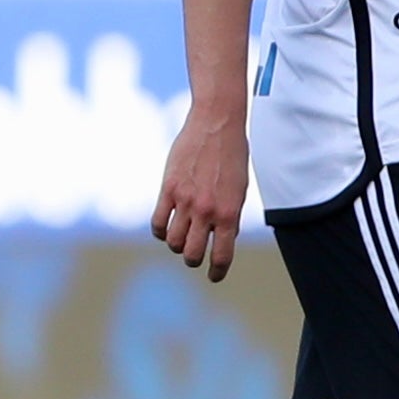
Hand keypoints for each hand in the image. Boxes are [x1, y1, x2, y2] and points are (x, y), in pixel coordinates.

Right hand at [151, 102, 252, 281]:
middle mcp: (207, 210)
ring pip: (172, 242)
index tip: (214, 275)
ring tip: (181, 236)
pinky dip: (161, 231)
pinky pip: (158, 223)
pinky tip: (166, 227)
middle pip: (190, 254)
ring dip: (176, 245)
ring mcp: (185, 200)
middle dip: (192, 259)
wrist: (217, 123)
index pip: (221, 256)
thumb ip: (229, 216)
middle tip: (194, 254)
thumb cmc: (232, 155)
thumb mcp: (239, 189)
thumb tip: (220, 240)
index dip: (217, 272)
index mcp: (230, 213)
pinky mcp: (168, 189)